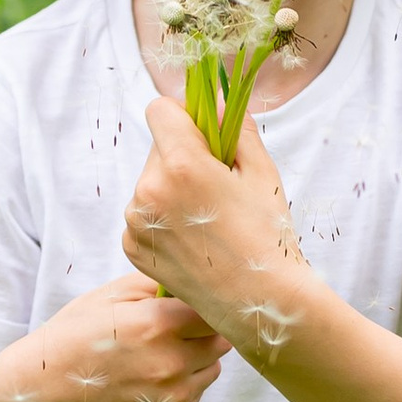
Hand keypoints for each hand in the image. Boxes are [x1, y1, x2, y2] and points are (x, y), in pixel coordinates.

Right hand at [28, 269, 228, 401]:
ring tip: (160, 355)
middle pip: (220, 341)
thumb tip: (196, 279)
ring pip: (213, 369)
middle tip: (173, 331)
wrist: (50, 388)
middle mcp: (172, 363)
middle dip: (203, 333)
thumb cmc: (79, 333)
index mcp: (158, 324)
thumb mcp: (113, 294)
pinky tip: (152, 379)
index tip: (189, 307)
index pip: (215, 311)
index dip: (204, 306)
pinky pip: (197, 393)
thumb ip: (160, 282)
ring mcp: (174, 395)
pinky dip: (184, 385)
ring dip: (197, 361)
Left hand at [122, 101, 309, 351]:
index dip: (184, 117)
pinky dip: (163, 222)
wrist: (262, 302)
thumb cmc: (268, 236)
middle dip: (183, 158)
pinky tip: (194, 241)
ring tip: (208, 222)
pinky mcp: (133, 247)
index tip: (204, 135)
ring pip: (150, 184)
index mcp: (181, 165)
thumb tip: (216, 98)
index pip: (160, 110)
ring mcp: (136, 222)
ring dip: (172, 192)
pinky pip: (144, 216)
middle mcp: (149, 190)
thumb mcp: (262, 172)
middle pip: (158, 149)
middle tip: (217, 190)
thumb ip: (235, 127)